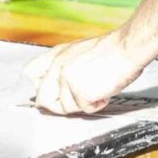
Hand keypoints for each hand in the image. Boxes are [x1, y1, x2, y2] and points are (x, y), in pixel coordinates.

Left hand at [26, 32, 147, 115]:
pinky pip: (84, 110)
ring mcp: (66, 80)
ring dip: (82, 104)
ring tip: (96, 89)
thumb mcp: (78, 53)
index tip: (49, 94)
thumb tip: (50, 89)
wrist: (127, 47)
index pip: (30, 74)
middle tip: (78, 98)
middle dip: (60, 105)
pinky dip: (96, 105)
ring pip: (65, 108)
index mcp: (55, 55)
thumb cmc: (110, 51)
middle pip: (43, 100)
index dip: (39, 87)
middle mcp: (57, 67)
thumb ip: (62, 68)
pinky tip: (103, 91)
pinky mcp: (80, 91)